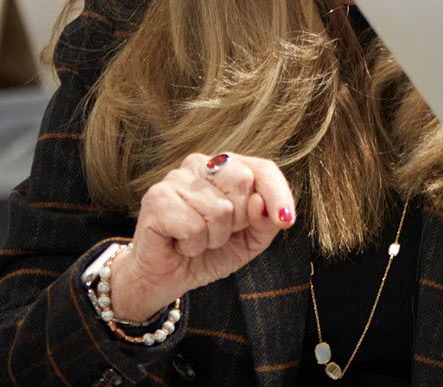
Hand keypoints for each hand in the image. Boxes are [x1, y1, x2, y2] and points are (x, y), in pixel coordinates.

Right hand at [107, 152, 295, 322]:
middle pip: (243, 181)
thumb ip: (266, 221)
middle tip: (219, 234)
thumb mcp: (250, 240)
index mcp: (227, 167)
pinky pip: (193, 226)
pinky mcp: (156, 198)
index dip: (278, 193)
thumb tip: (260, 202)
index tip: (286, 220)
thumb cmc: (208, 252)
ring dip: (213, 238)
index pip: (263, 168)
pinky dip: (192, 245)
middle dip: (239, 220)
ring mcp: (176, 178)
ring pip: (219, 209)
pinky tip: (179, 243)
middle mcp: (202, 164)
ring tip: (196, 240)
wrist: (165, 278)